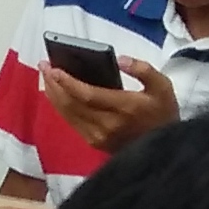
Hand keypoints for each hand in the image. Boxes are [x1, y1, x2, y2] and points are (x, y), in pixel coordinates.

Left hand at [40, 55, 176, 158]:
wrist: (164, 148)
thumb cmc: (163, 113)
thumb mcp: (162, 86)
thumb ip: (143, 69)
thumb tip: (120, 60)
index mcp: (125, 108)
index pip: (87, 94)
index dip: (68, 82)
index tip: (54, 68)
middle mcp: (108, 124)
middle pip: (72, 103)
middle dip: (54, 84)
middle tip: (44, 66)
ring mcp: (99, 136)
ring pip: (68, 114)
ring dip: (54, 94)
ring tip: (46, 76)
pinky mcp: (95, 143)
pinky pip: (72, 122)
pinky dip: (61, 107)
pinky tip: (56, 93)